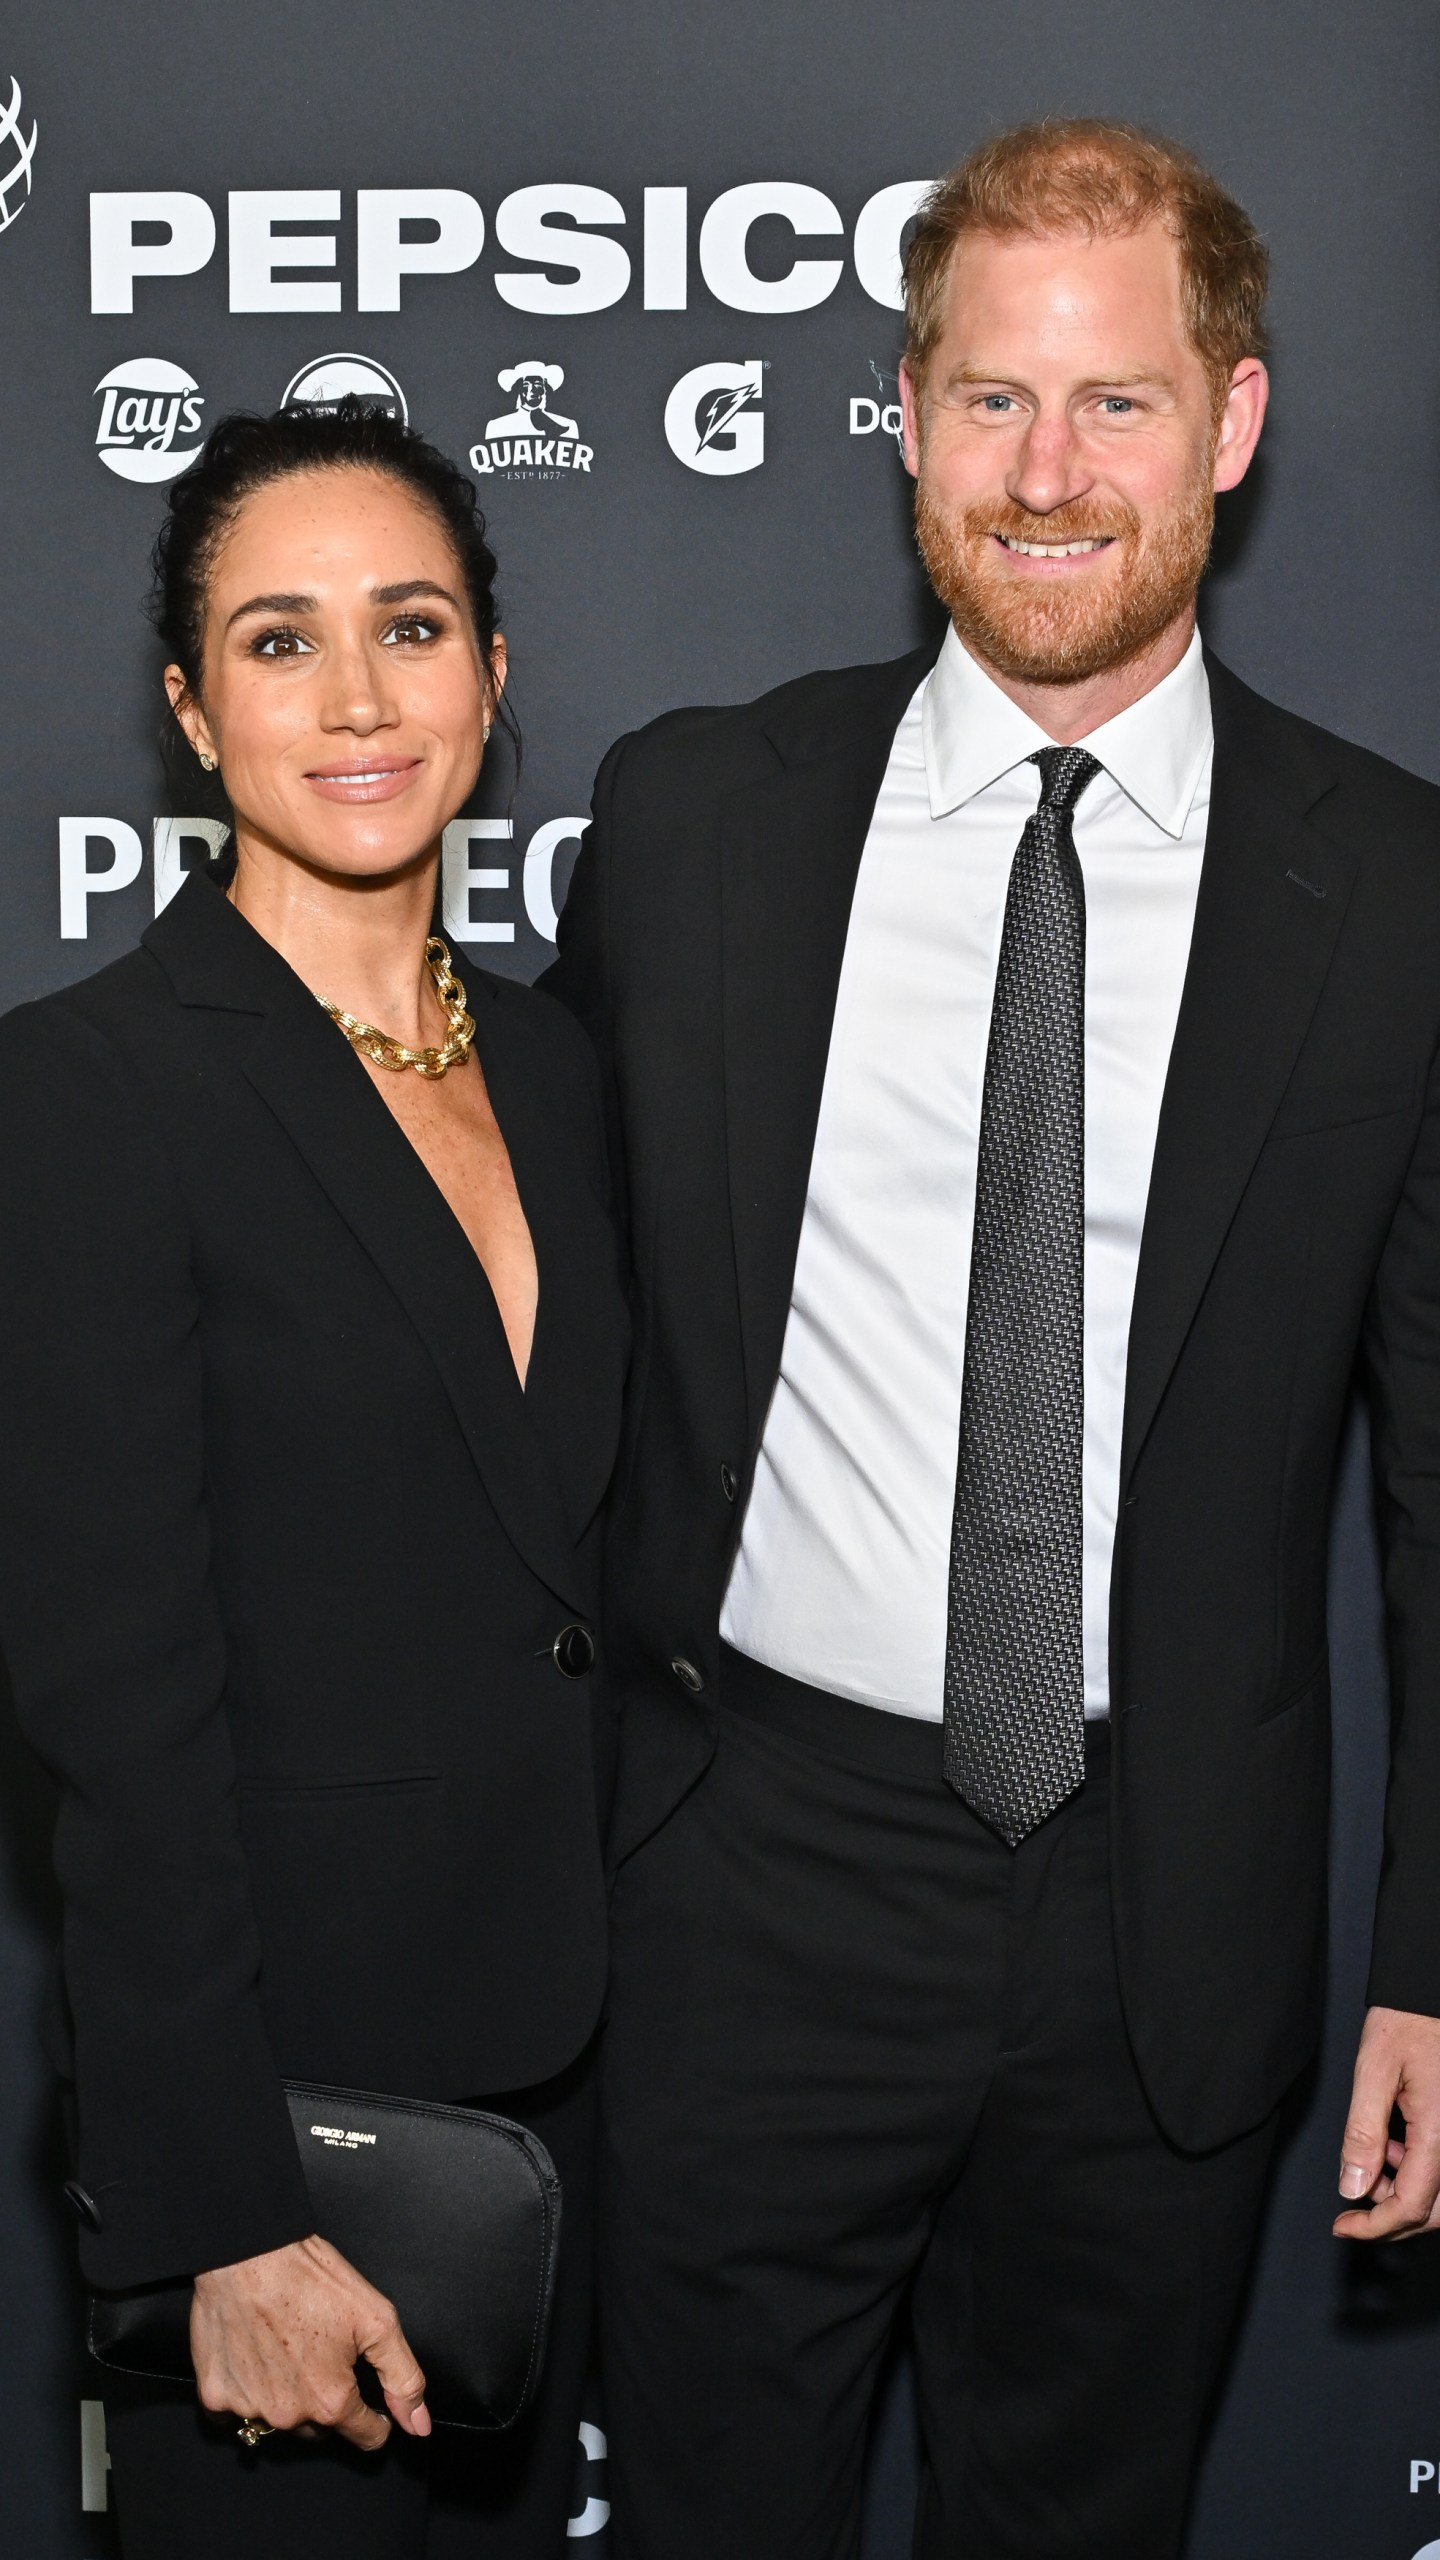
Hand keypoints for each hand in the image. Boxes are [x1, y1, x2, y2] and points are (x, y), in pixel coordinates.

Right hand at [190, 2233, 430, 2447]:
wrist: (248, 2252)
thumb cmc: (310, 2278)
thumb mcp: (376, 2319)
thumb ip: (403, 2377)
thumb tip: (418, 2425)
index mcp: (330, 2401)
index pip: (366, 2436)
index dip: (376, 2418)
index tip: (371, 2402)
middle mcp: (288, 2416)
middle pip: (322, 2428)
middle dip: (329, 2400)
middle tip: (324, 2353)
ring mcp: (248, 2408)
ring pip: (281, 2419)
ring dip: (288, 2396)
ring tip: (289, 2348)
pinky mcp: (214, 2395)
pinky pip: (237, 2410)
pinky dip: (249, 2391)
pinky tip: (255, 2356)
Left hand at [1333, 2005, 1439, 2239]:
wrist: (1430, 1993)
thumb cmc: (1408, 2020)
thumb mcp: (1374, 2070)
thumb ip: (1363, 2132)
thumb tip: (1352, 2187)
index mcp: (1439, 2132)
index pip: (1411, 2205)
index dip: (1375, 2226)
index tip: (1343, 2226)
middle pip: (1435, 2211)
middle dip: (1391, 2218)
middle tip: (1353, 2213)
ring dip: (1406, 2195)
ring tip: (1374, 2158)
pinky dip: (1420, 2173)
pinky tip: (1395, 2146)